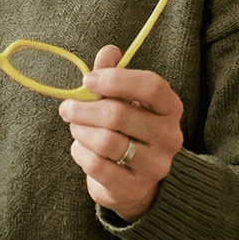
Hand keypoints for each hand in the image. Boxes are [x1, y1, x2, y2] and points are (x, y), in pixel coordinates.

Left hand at [58, 44, 184, 221]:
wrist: (132, 179)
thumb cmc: (126, 129)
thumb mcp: (123, 99)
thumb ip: (113, 73)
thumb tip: (109, 52)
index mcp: (170, 108)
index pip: (151, 86)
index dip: (116, 79)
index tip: (88, 80)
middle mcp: (170, 137)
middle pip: (119, 114)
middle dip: (84, 108)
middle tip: (67, 108)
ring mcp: (155, 165)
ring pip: (105, 141)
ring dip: (80, 130)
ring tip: (75, 127)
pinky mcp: (134, 187)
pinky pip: (96, 165)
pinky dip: (80, 152)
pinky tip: (81, 148)